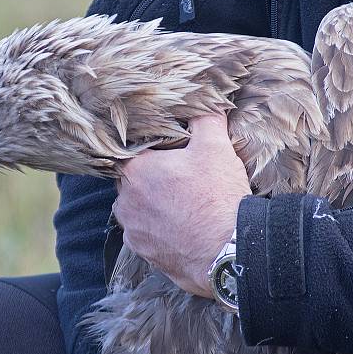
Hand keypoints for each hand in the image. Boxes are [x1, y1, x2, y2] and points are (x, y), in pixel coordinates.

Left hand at [116, 115, 250, 296]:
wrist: (227, 251)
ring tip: (182, 205)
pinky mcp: (143, 252)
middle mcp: (125, 200)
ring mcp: (132, 229)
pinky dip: (159, 230)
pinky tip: (180, 227)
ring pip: (137, 209)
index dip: (153, 151)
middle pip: (134, 181)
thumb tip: (206, 101)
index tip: (170, 154)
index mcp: (135, 170)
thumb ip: (205, 118)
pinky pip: (145, 234)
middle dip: (153, 178)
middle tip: (181, 179)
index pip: (133, 151)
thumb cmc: (217, 198)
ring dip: (153, 205)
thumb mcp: (216, 147)